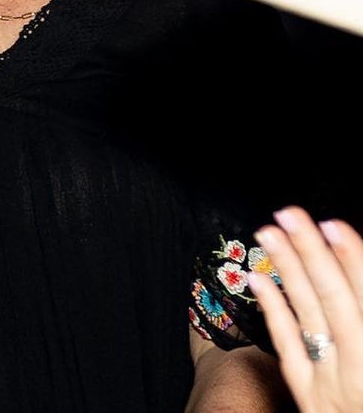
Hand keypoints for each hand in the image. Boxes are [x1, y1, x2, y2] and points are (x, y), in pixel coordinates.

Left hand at [247, 208, 362, 410]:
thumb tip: (355, 268)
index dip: (353, 261)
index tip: (334, 225)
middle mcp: (359, 369)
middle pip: (334, 300)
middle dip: (312, 253)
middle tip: (290, 214)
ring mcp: (332, 382)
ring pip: (308, 316)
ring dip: (288, 270)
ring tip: (268, 232)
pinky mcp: (309, 395)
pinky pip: (288, 346)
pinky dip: (274, 310)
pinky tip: (257, 278)